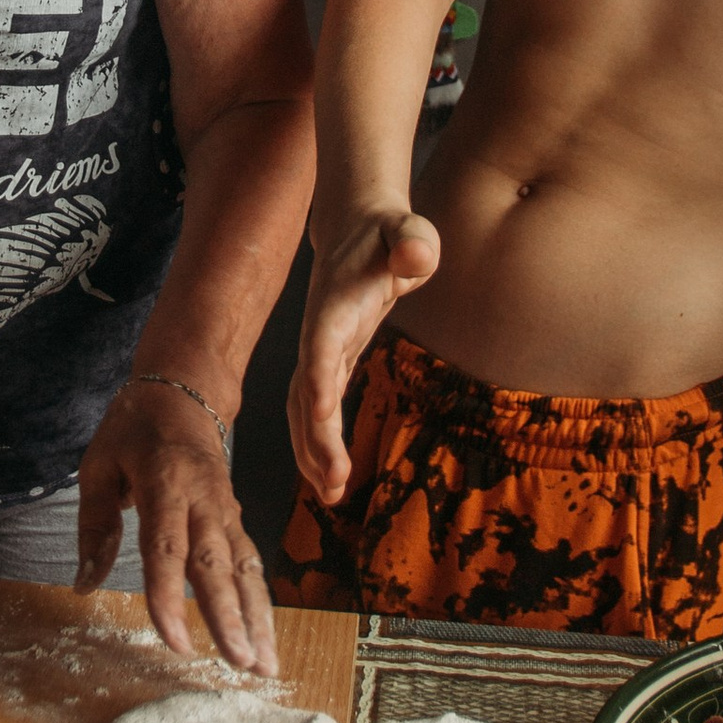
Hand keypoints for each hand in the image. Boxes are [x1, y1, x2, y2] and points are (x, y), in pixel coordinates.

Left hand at [76, 380, 276, 672]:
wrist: (185, 388)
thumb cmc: (134, 428)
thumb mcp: (98, 464)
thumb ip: (94, 526)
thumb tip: (84, 586)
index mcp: (164, 482)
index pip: (166, 549)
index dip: (169, 598)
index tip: (176, 643)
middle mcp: (203, 499)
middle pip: (217, 565)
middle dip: (230, 618)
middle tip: (240, 664)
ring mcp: (225, 509)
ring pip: (245, 568)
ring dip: (257, 618)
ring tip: (265, 666)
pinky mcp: (235, 518)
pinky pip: (250, 562)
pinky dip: (260, 601)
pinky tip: (265, 637)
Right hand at [288, 207, 439, 502]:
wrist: (358, 227)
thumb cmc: (389, 232)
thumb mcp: (409, 230)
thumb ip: (413, 239)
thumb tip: (417, 253)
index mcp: (335, 305)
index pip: (321, 347)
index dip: (320, 380)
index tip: (324, 415)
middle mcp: (320, 333)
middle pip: (308, 391)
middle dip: (315, 439)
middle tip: (333, 484)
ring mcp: (321, 350)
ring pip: (305, 408)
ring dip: (311, 452)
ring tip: (330, 495)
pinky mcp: (330, 362)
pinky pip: (315, 409)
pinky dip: (317, 443)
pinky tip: (328, 475)